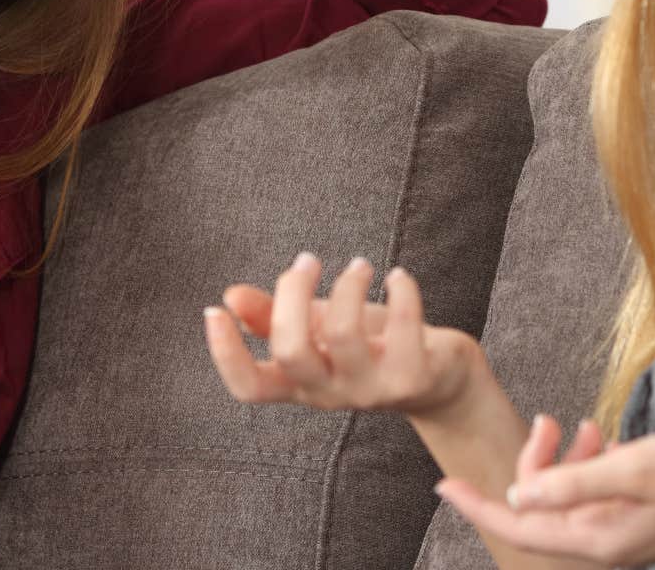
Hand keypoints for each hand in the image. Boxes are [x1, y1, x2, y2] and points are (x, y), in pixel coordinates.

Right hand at [204, 253, 482, 419]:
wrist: (440, 383)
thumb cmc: (371, 349)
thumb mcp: (320, 331)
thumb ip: (276, 316)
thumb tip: (231, 296)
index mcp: (300, 385)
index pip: (249, 387)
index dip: (225, 355)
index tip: (214, 311)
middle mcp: (330, 394)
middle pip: (293, 351)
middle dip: (293, 292)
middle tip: (307, 261)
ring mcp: (372, 390)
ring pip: (344, 334)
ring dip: (348, 284)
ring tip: (361, 266)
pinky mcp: (412, 378)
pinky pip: (402, 327)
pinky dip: (401, 291)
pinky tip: (399, 277)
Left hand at [435, 422, 654, 566]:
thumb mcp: (635, 467)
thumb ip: (573, 485)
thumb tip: (519, 501)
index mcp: (602, 542)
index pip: (521, 528)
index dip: (477, 506)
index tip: (441, 484)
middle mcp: (610, 546)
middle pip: (542, 510)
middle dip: (536, 464)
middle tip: (551, 420)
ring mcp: (627, 534)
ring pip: (568, 498)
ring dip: (566, 460)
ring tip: (587, 425)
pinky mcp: (642, 517)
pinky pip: (596, 494)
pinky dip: (592, 464)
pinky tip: (605, 436)